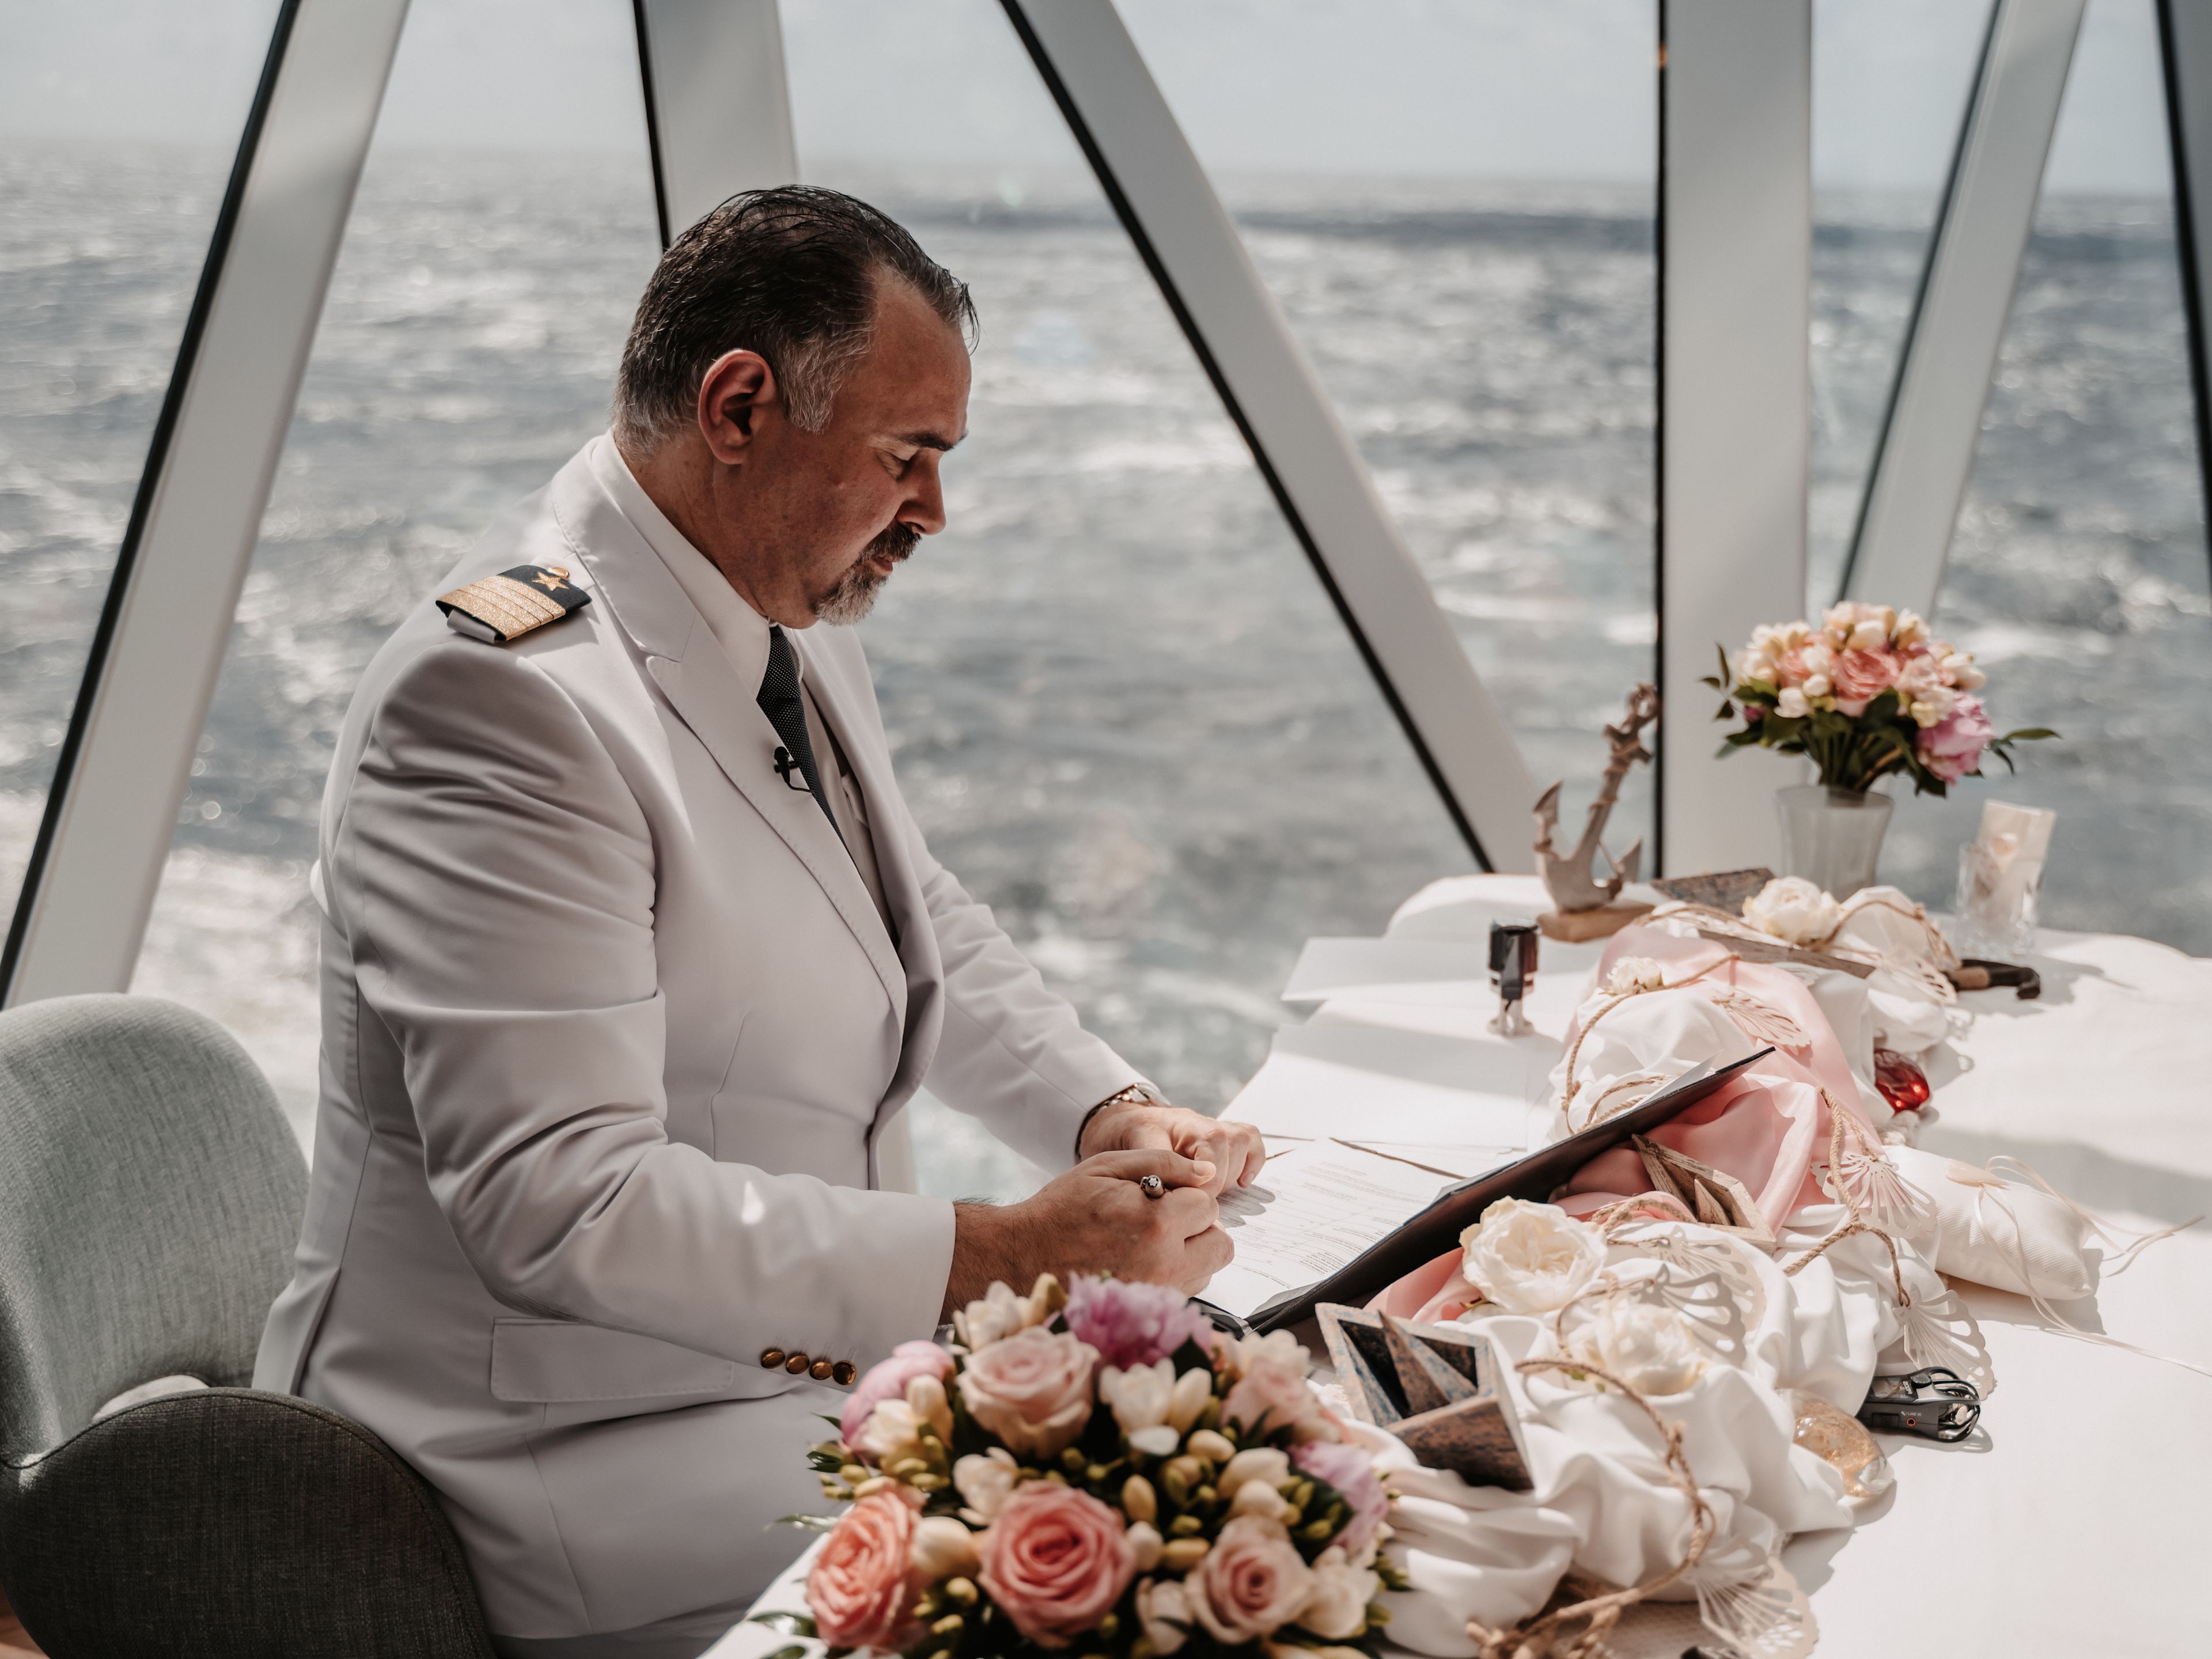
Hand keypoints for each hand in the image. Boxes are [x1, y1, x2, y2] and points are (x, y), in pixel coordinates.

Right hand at [945, 1150, 1230, 1315]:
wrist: (1022, 1259)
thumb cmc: (1061, 1209)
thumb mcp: (1108, 1167)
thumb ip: (1164, 1163)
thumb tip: (1207, 1172)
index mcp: (1157, 1224)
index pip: (1208, 1205)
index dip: (1184, 1195)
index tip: (1156, 1197)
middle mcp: (1165, 1265)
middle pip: (1220, 1244)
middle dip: (1198, 1228)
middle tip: (1162, 1220)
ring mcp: (1158, 1296)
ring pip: (1205, 1270)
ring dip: (1188, 1253)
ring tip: (1145, 1242)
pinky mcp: (1149, 1314)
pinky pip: (1184, 1291)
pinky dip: (1172, 1276)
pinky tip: (1140, 1263)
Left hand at [1078, 1097, 1265, 1197]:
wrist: (1119, 1126)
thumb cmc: (1120, 1142)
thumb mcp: (1122, 1157)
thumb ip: (1151, 1171)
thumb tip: (1174, 1196)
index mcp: (1170, 1125)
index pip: (1204, 1144)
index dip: (1203, 1181)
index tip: (1189, 1201)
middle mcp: (1195, 1123)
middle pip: (1227, 1142)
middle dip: (1218, 1179)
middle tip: (1197, 1200)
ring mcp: (1210, 1128)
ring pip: (1241, 1139)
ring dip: (1233, 1171)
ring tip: (1213, 1193)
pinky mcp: (1221, 1140)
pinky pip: (1250, 1141)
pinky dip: (1253, 1161)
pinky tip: (1242, 1183)